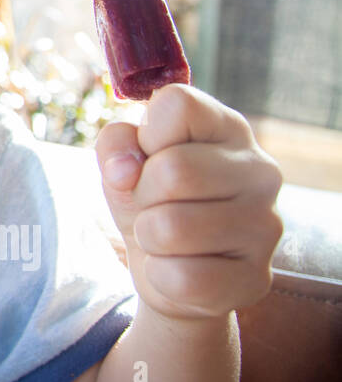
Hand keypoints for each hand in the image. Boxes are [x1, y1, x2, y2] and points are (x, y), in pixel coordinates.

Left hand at [94, 83, 283, 322]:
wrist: (174, 271)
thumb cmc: (152, 200)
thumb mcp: (123, 162)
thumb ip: (116, 145)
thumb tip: (123, 170)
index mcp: (226, 127)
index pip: (177, 103)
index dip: (145, 135)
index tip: (149, 155)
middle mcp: (260, 170)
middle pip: (172, 170)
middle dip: (142, 194)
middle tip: (155, 205)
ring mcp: (266, 225)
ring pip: (171, 228)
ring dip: (149, 237)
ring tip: (168, 237)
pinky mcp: (257, 277)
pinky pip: (181, 278)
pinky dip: (161, 276)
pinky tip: (181, 267)